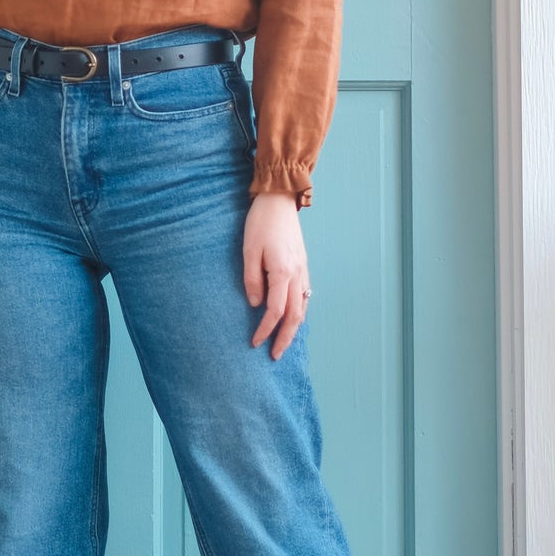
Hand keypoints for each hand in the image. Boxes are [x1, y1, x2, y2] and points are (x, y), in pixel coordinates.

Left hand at [242, 190, 310, 360]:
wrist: (279, 200)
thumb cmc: (260, 223)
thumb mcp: (249, 251)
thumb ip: (252, 280)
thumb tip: (256, 305)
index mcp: (283, 273)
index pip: (274, 312)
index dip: (265, 330)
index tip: (254, 342)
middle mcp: (297, 275)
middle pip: (294, 316)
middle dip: (285, 338)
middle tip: (275, 356)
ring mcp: (303, 270)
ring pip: (303, 307)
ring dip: (294, 328)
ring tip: (285, 341)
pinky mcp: (303, 264)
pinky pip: (305, 295)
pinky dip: (300, 311)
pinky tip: (294, 317)